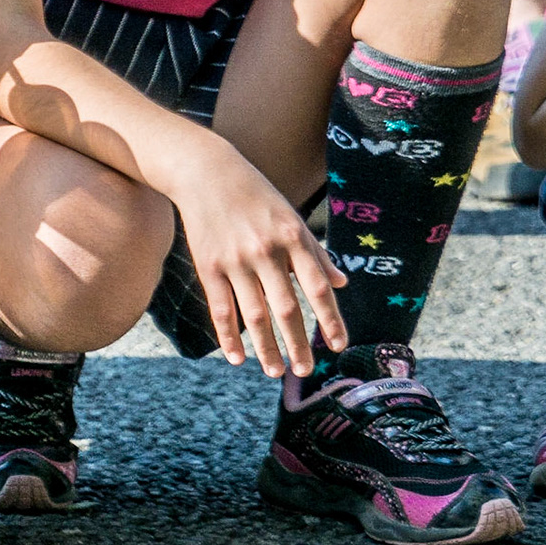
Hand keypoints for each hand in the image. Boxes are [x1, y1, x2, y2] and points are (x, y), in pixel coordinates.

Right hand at [174, 153, 348, 377]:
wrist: (205, 172)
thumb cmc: (254, 194)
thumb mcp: (290, 216)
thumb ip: (315, 252)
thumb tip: (341, 283)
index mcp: (291, 237)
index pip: (317, 287)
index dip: (330, 319)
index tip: (338, 345)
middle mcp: (265, 251)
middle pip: (287, 309)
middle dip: (298, 344)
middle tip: (306, 371)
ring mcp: (235, 260)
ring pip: (254, 315)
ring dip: (266, 349)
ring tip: (275, 372)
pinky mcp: (208, 265)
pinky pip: (221, 308)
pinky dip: (229, 336)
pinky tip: (237, 357)